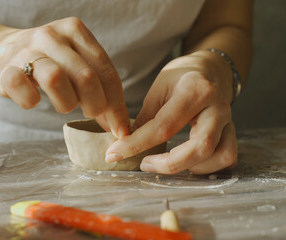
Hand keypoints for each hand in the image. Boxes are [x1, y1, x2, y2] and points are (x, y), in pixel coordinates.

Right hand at [0, 17, 129, 136]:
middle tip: (92, 114)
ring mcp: (26, 50)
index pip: (106, 71)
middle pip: (86, 76)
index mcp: (75, 31)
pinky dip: (31, 102)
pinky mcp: (4, 68)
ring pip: (56, 79)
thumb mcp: (75, 65)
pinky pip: (23, 90)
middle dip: (96, 105)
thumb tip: (119, 125)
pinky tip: (33, 100)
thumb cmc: (47, 61)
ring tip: (64, 104)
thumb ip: (99, 88)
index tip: (120, 128)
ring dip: (66, 103)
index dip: (117, 104)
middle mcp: (52, 35)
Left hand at [105, 51, 237, 173]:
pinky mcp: (233, 131)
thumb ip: (146, 118)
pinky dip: (209, 167)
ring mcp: (229, 120)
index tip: (115, 153)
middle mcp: (217, 107)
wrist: (209, 70)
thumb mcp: (158, 89)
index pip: (164, 126)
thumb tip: (125, 144)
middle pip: (199, 147)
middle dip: (169, 164)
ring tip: (167, 163)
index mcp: (194, 90)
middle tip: (144, 164)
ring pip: (220, 156)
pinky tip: (189, 164)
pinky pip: (228, 158)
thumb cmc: (180, 78)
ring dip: (192, 168)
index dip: (136, 144)